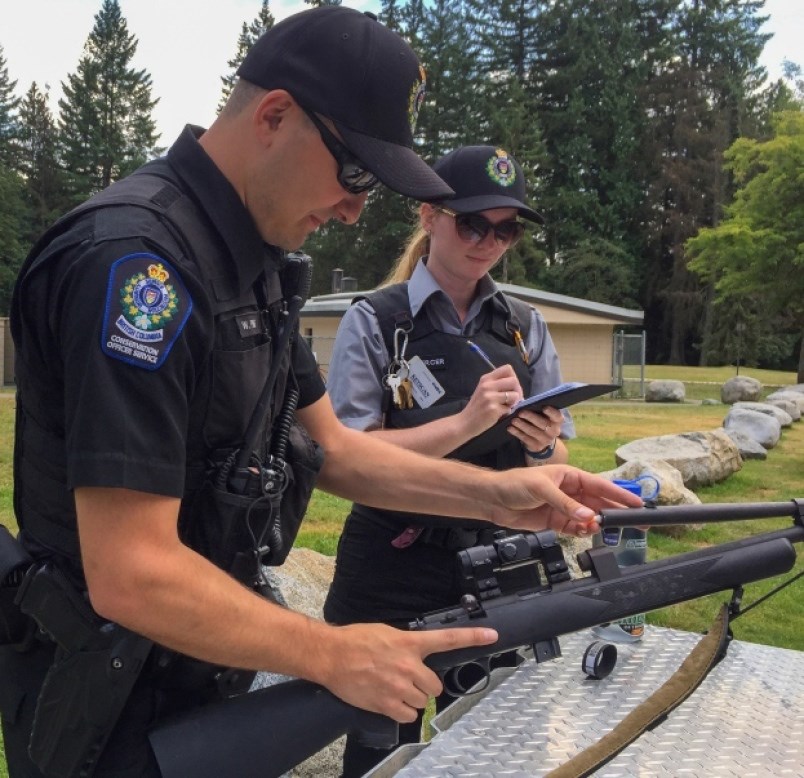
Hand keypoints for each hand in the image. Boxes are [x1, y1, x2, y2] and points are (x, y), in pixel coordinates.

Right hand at [320, 623, 497, 721]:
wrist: (331, 655)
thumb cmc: (355, 640)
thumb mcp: (386, 633)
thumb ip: (406, 644)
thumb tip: (415, 653)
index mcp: (409, 643)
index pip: (447, 639)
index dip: (472, 637)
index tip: (491, 635)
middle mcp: (408, 665)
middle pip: (435, 685)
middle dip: (425, 684)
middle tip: (410, 679)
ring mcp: (398, 686)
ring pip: (422, 701)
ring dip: (412, 698)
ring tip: (394, 688)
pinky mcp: (386, 703)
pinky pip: (407, 715)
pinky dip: (402, 711)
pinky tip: (390, 701)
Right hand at [460, 365, 522, 437]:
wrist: (464, 423)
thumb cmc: (476, 407)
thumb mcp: (483, 390)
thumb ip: (497, 385)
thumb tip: (517, 387)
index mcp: (486, 379)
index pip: (508, 369)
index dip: (513, 378)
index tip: (510, 388)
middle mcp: (487, 385)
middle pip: (514, 381)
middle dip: (517, 391)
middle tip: (512, 400)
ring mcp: (490, 397)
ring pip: (515, 395)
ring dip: (514, 403)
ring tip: (506, 407)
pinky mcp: (493, 409)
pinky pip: (510, 409)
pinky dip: (507, 412)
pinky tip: (500, 414)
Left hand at [488, 466, 644, 536]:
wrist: (494, 498)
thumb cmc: (515, 483)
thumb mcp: (542, 488)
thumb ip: (565, 503)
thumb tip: (588, 515)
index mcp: (570, 475)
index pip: (600, 484)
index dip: (619, 494)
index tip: (637, 502)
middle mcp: (570, 491)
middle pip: (599, 502)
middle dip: (614, 512)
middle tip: (632, 522)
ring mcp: (564, 507)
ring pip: (588, 517)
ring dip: (595, 523)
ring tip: (597, 527)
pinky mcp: (555, 521)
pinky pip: (575, 528)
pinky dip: (581, 531)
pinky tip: (584, 531)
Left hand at [507, 406, 561, 453]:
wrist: (541, 440)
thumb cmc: (540, 421)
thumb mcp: (542, 415)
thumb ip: (537, 408)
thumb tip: (522, 402)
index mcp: (557, 421)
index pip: (557, 416)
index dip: (552, 412)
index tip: (544, 408)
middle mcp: (554, 431)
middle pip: (543, 424)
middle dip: (531, 417)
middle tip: (521, 413)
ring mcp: (545, 440)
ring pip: (533, 432)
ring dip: (522, 425)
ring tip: (513, 420)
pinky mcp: (536, 446)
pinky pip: (526, 439)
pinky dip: (517, 433)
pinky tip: (510, 428)